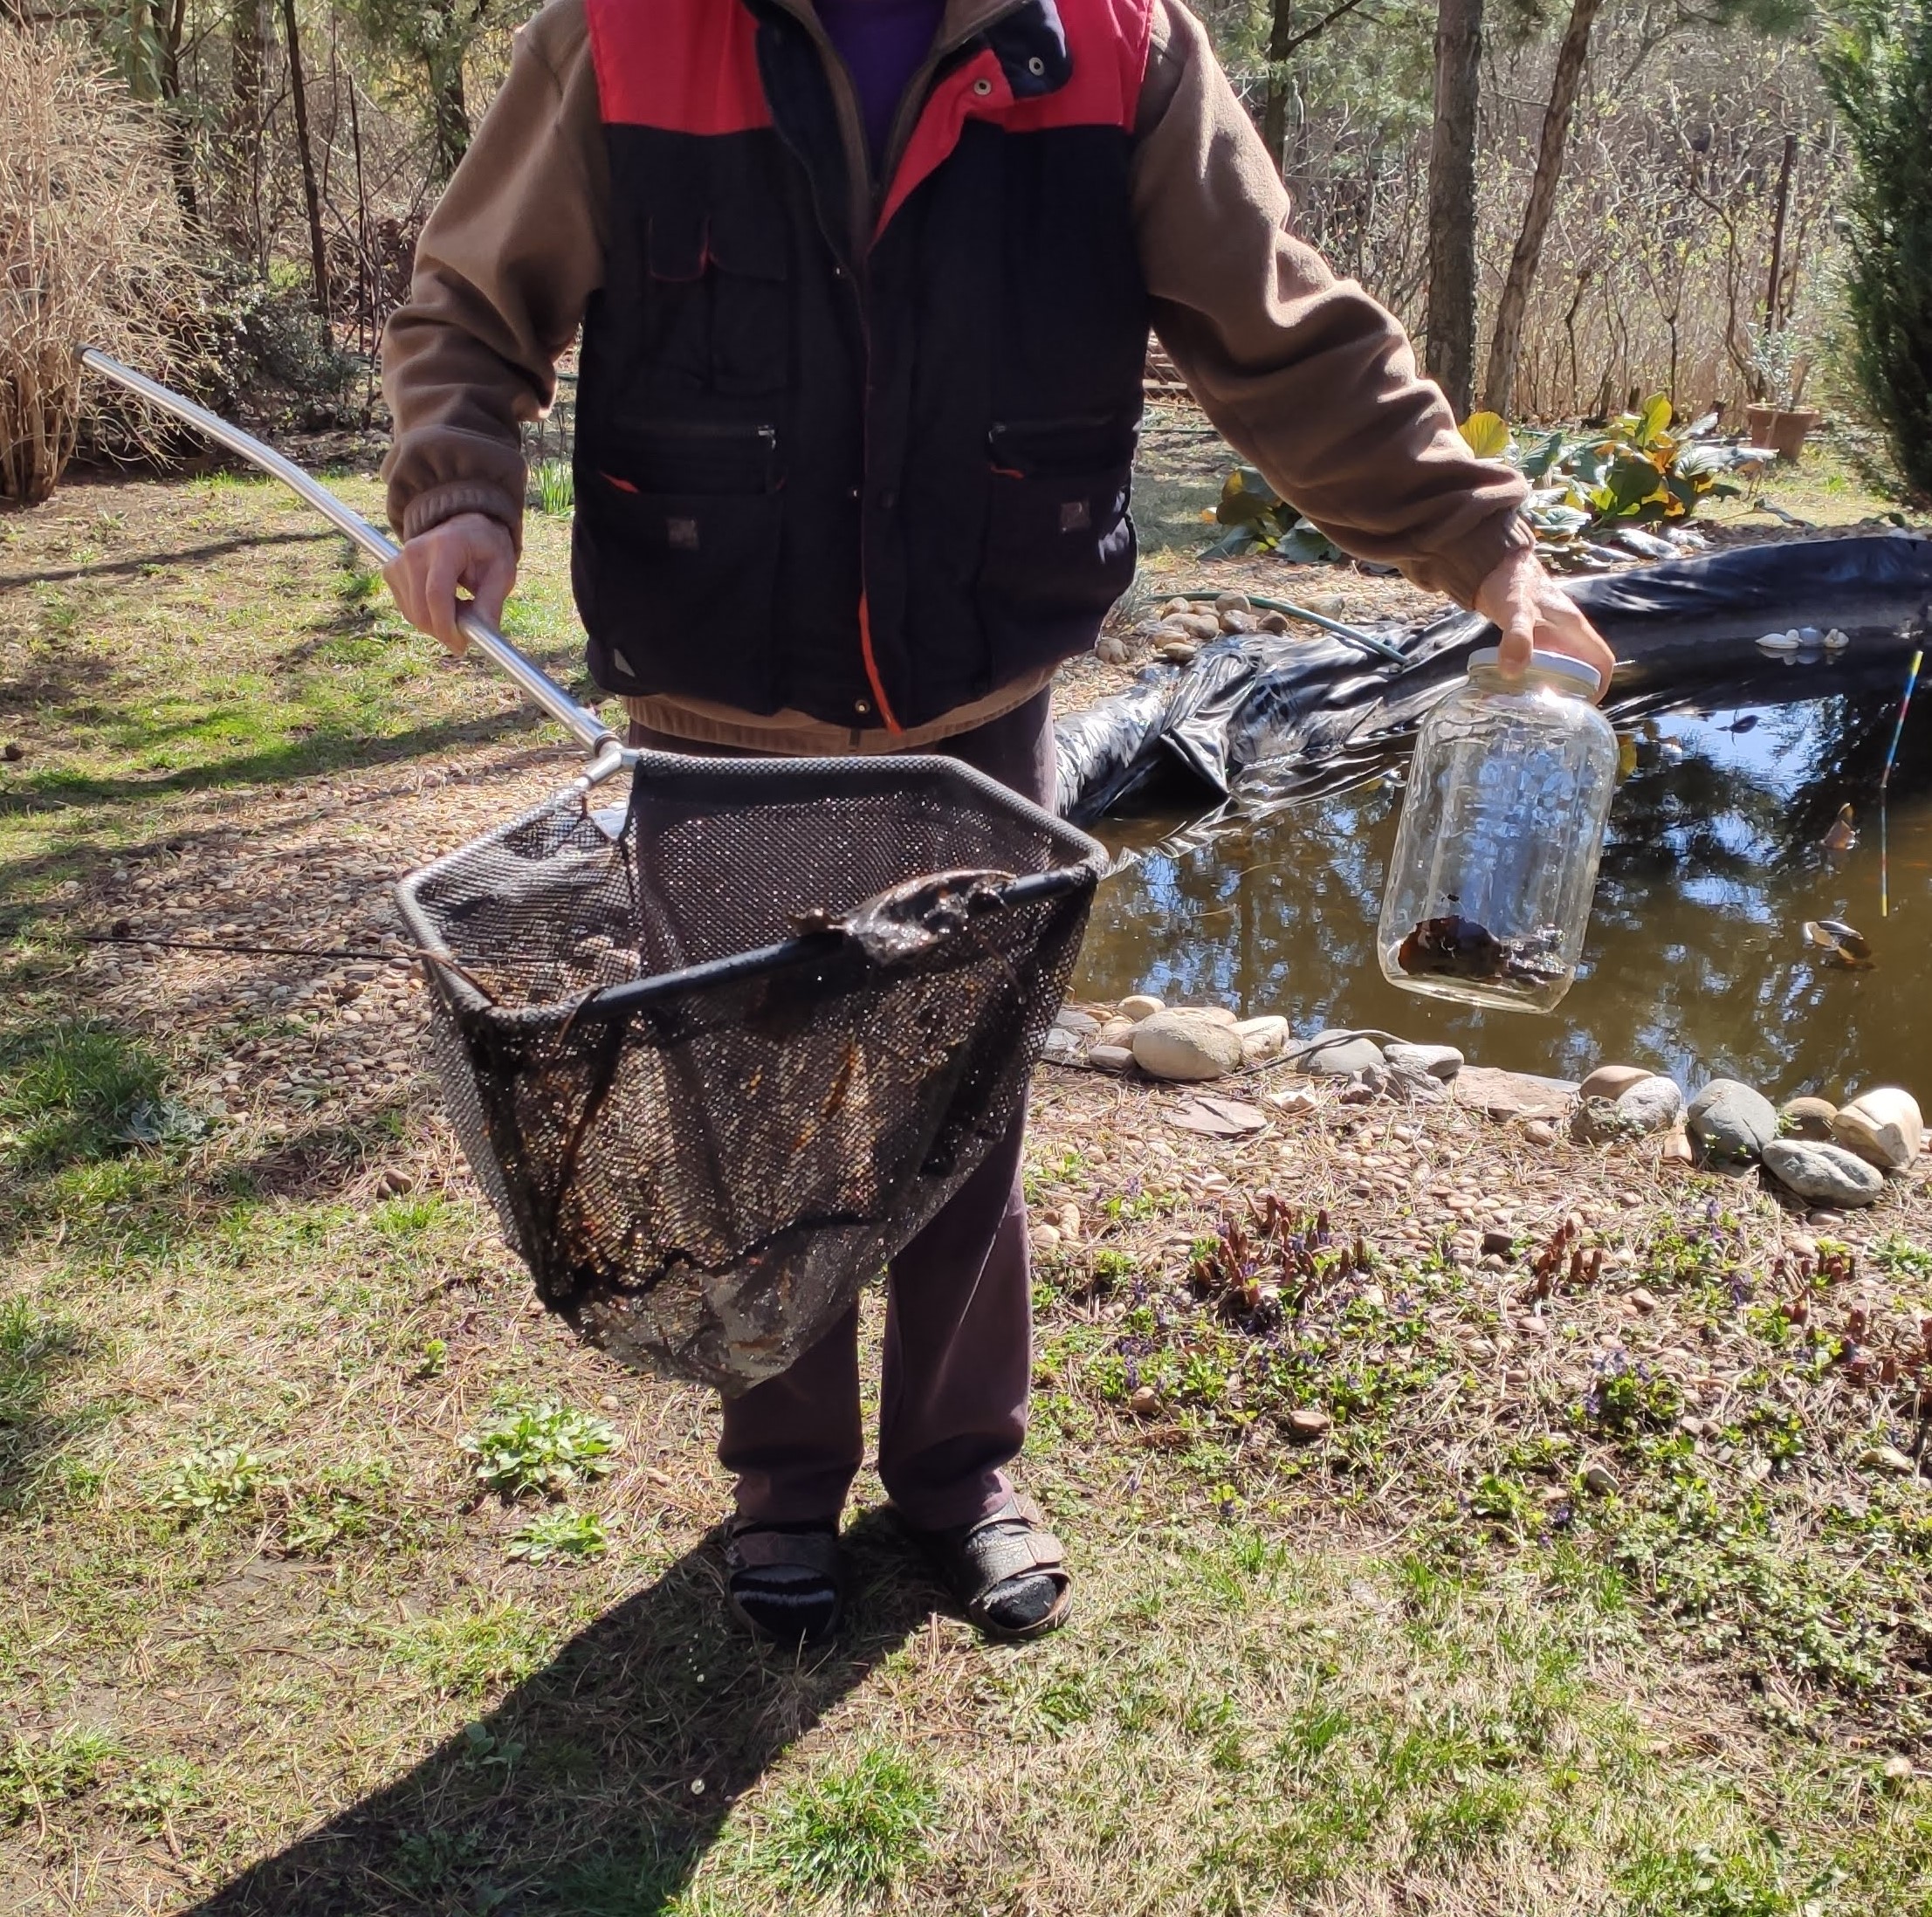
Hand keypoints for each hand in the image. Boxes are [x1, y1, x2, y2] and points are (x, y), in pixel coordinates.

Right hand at [383, 512, 517, 654]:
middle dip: (443, 632)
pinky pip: (407, 609)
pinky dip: (425, 617)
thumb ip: (492, 603)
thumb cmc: (486, 549)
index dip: (446, 625)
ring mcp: (399, 561)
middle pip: (420, 608)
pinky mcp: (391, 571)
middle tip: (465, 637)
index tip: (462, 645)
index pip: (437, 594)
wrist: (464, 527)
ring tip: (460, 610)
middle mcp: (415, 551)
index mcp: (446, 546)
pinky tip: (443, 606)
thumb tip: (485, 635)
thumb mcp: (502, 571)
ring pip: (413, 613)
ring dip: (436, 625)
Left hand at [1471, 546, 1616, 701]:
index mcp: (1575, 629)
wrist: (1495, 566)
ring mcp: (1551, 638)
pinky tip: (1512, 692)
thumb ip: (1516, 636)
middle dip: (1574, 695)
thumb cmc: (1512, 583)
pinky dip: (1532, 679)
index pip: (1602, 662)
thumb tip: (1513, 671)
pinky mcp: (1534, 639)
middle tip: (1551, 717)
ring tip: (1532, 711)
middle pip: (1583, 671)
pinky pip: (1541, 664)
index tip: (1583, 707)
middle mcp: (1568, 635)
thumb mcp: (1516, 610)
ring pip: (1562, 669)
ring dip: (1552, 689)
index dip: (1600, 685)